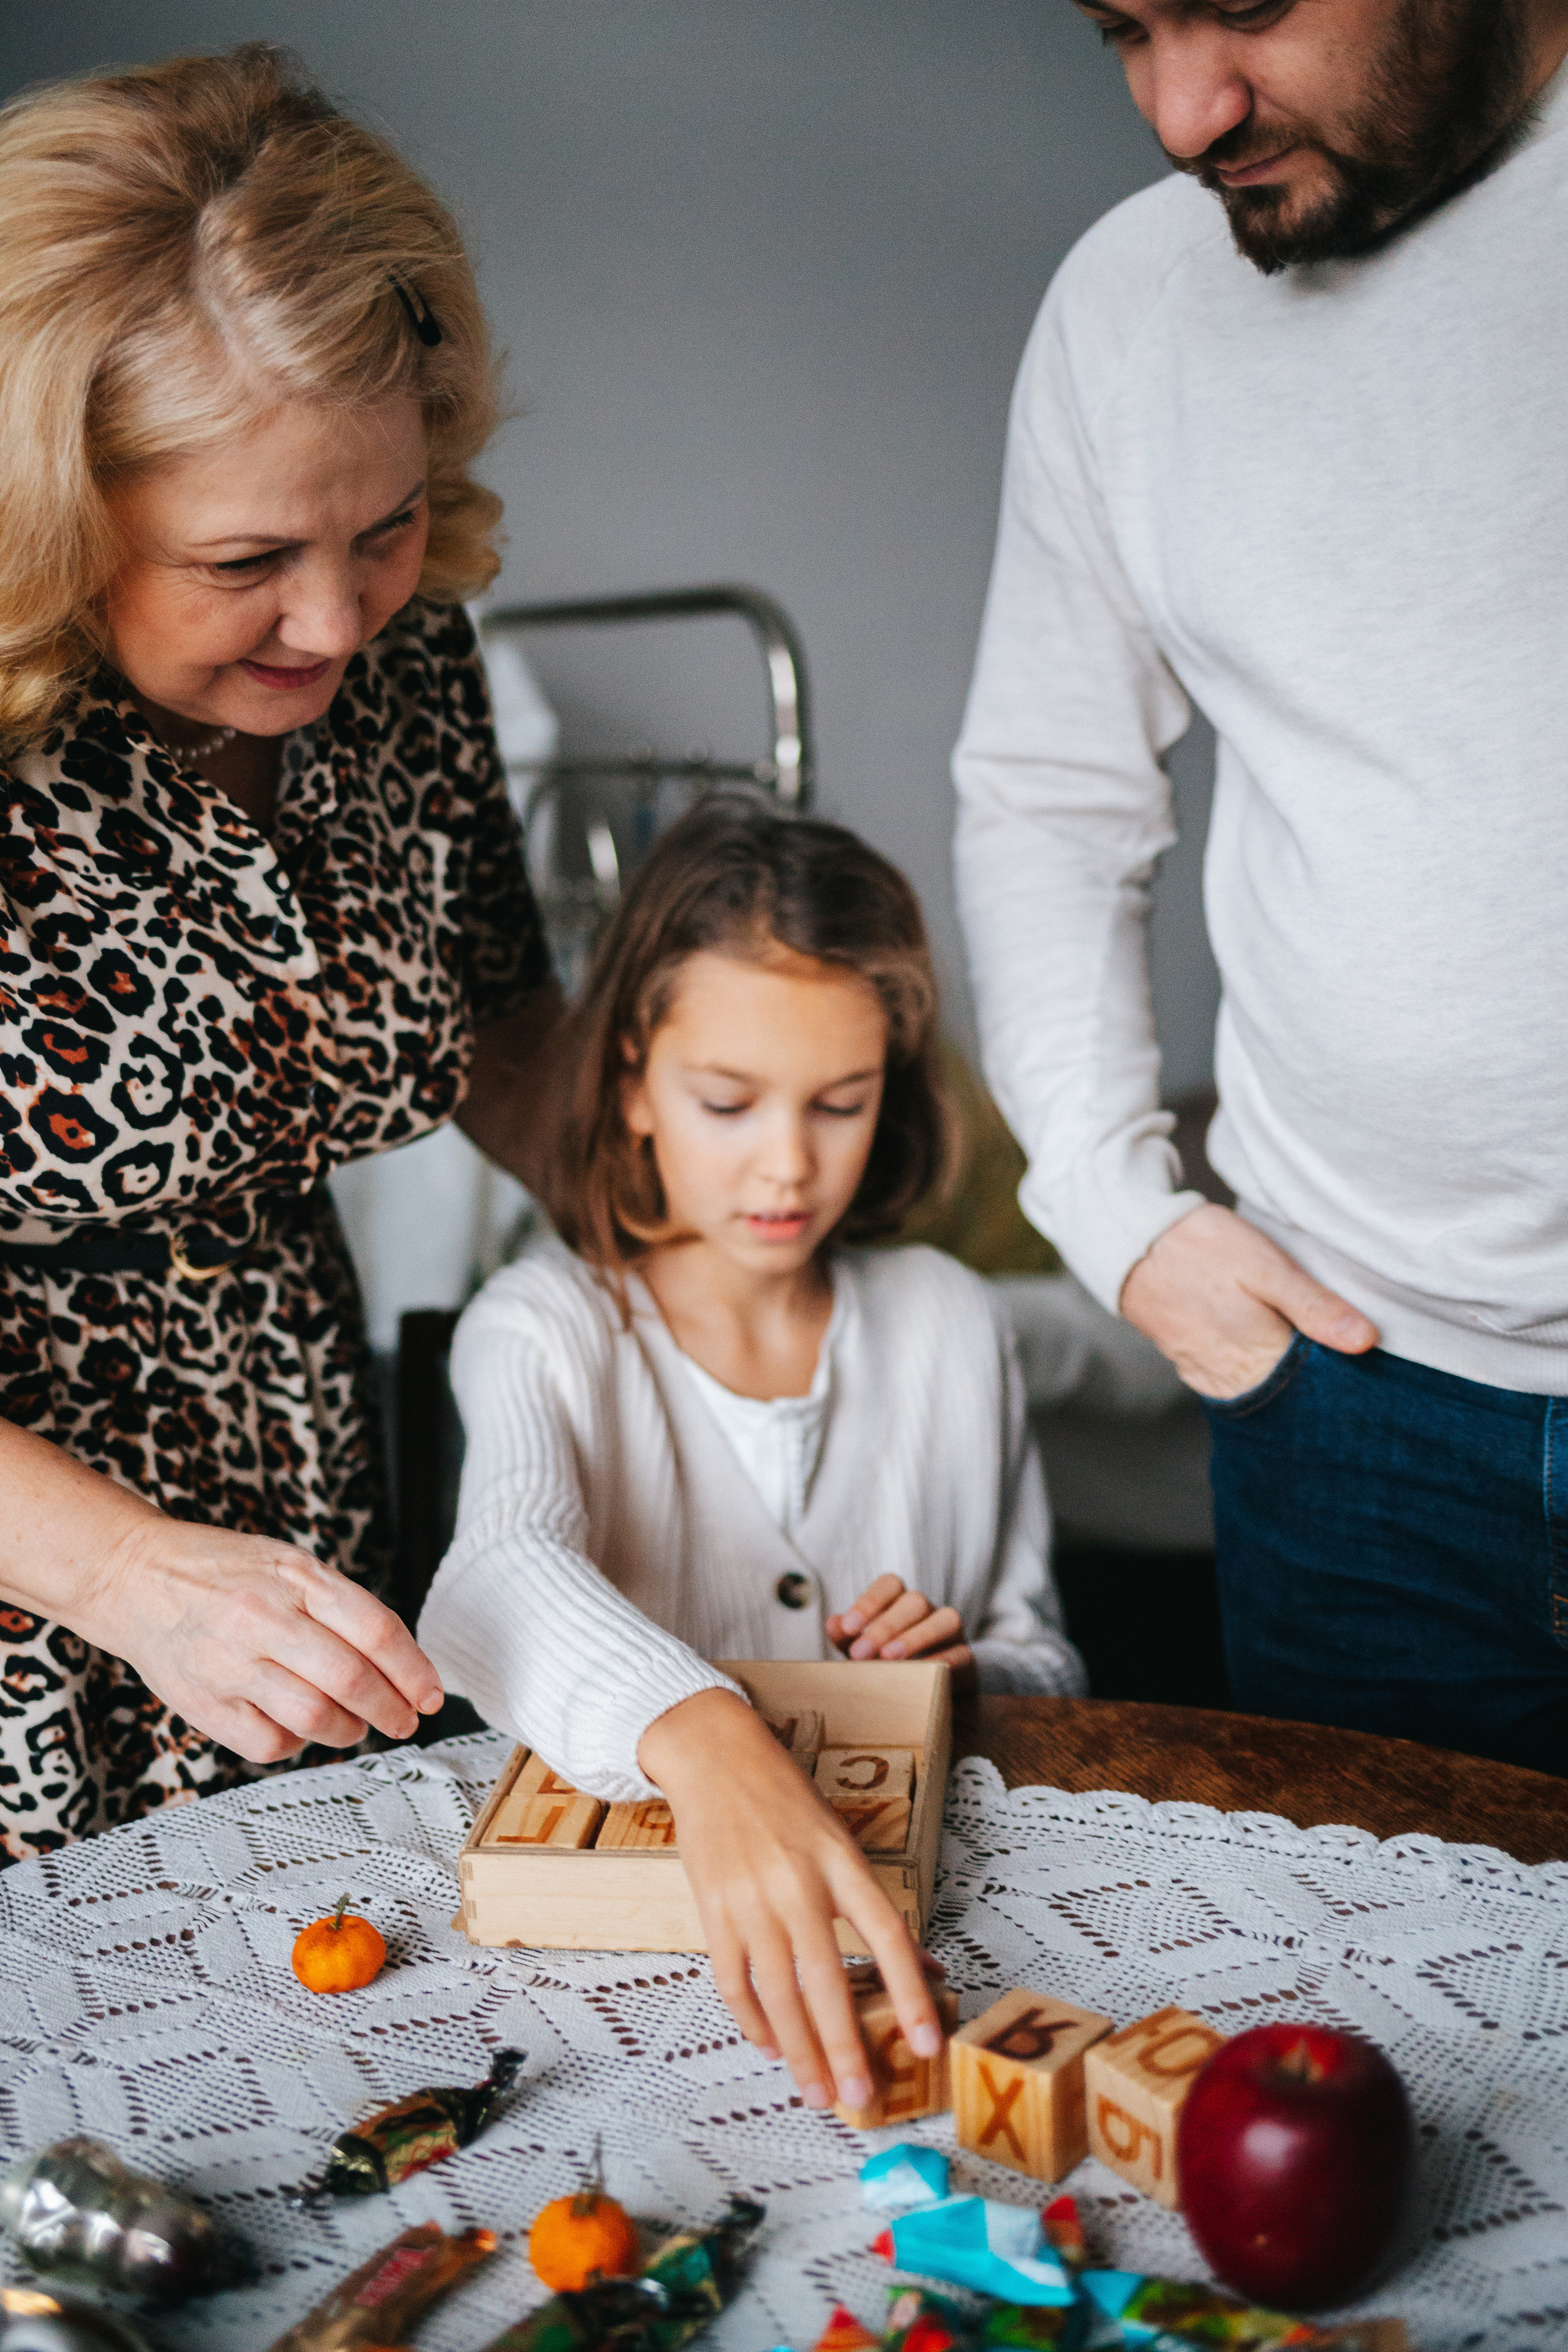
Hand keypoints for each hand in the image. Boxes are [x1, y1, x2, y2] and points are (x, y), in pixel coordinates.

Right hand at [84, 1515, 443, 1763]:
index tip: (431, 1697)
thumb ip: (342, 1606)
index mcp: (297, 1577)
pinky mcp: (203, 1704)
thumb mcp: (290, 1563)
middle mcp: (264, 1618)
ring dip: (349, 1730)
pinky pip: (270, 1744)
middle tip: (404, 1721)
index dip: (415, 1672)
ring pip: (315, 1718)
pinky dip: (298, 1744)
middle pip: (352, 1680)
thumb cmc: (225, 1571)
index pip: (376, 1631)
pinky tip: (299, 1727)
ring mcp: (230, 1664)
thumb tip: (403, 1665)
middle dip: (392, 1710)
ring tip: (354, 1723)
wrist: (136, 1576)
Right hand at [638, 1689, 943, 2109]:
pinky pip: (733, 1981)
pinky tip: (771, 2046)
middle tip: (860, 2096)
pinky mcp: (712, 1910)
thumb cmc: (786, 1799)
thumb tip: (925, 1966)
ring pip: (777, 1993)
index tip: (927, 2041)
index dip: (909, 1993)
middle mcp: (797, 1883)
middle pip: (826, 1980)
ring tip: (817, 2092)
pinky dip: (753, 2021)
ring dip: (799, 2050)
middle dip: (844, 2046)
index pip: (885, 1936)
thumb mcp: (840, 1839)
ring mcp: (750, 1899)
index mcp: (840, 1861)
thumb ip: (872, 1904)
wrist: (715, 1757)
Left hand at [826, 1576, 974, 1690]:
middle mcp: (927, 1610)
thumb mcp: (863, 1650)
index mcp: (900, 1601)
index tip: (848, 1627)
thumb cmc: (887, 1663)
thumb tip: (833, 1623)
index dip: (869, 1602)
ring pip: (944, 1619)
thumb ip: (848, 1638)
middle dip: (885, 1627)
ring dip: (916, 1637)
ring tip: (889, 1659)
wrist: (923, 1691)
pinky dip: (941, 1661)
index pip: (889, 1585)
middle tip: (860, 1654)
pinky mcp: (965, 1656)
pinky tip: (919, 1673)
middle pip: (915, 1601)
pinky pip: (960, 1652)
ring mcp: (950, 1630)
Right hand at [1120, 1203, 1377, 1400]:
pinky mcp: (1192, 1368)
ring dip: (1282, 1373)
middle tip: (1331, 1341)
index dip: (1341, 1373)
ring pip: (1261, 1390)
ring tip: (1296, 1337)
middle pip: (1288, 1396)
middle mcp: (1231, 1382)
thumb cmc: (1201, 1250)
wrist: (1130, 1243)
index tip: (1358, 1352)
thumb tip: (1366, 1341)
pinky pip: (1235, 1382)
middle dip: (1314, 1378)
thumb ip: (1314, 1306)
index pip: (1316, 1390)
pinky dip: (1255, 1370)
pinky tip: (1264, 1343)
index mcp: (1258, 1362)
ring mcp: (1207, 1379)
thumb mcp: (1266, 1267)